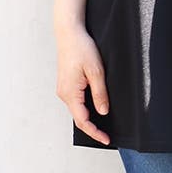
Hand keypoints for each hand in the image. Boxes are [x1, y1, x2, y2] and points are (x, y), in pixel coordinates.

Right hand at [55, 26, 111, 144]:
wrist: (69, 33)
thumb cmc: (81, 48)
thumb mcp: (96, 71)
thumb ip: (100, 93)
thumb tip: (103, 112)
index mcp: (70, 93)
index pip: (82, 121)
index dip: (95, 132)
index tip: (106, 139)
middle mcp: (64, 94)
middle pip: (79, 118)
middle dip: (93, 128)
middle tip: (107, 134)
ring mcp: (63, 89)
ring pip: (77, 109)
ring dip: (89, 117)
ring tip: (104, 123)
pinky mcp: (66, 83)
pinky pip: (76, 101)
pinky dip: (85, 107)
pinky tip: (95, 107)